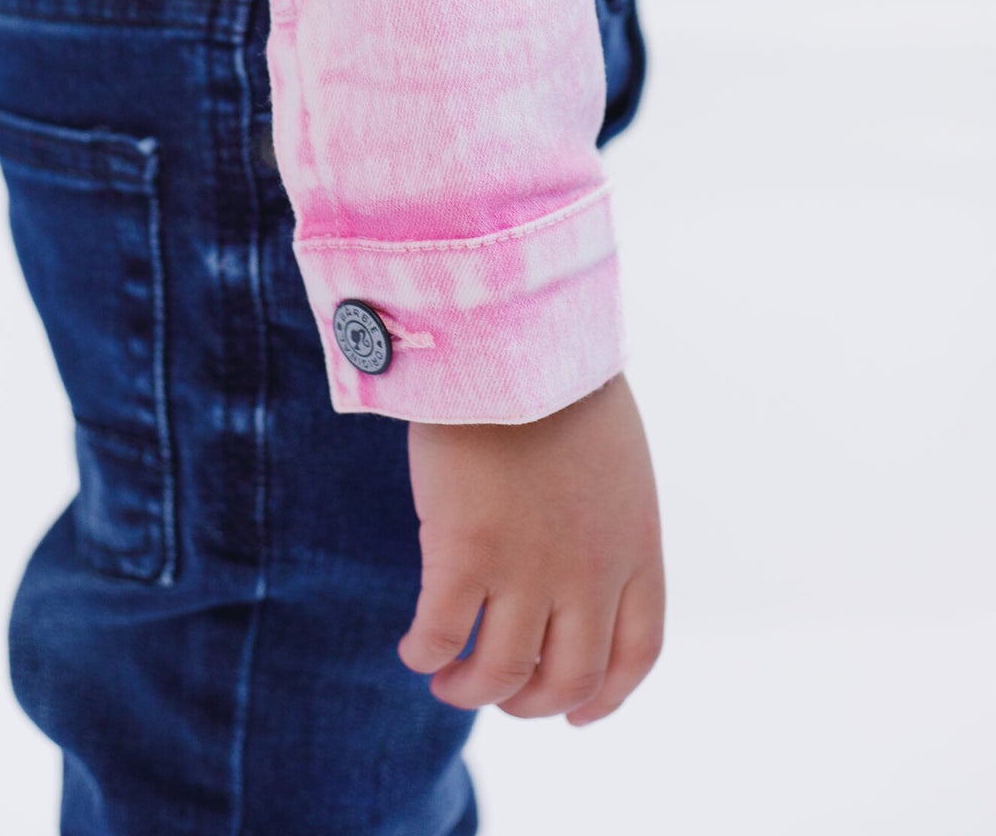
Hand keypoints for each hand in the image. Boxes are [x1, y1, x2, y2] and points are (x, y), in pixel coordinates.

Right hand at [397, 371, 664, 723]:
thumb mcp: (614, 460)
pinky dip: (424, 653)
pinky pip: (440, 634)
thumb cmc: (556, 380)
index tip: (574, 712)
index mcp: (634, 547)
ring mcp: (527, 569)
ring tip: (446, 680)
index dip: (602, 697)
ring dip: (469, 690)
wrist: (514, 338)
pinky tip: (413, 648)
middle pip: (566, 679)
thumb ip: (606, 518)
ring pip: (500, 673)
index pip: (635, 655)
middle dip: (529, 702)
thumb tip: (576, 554)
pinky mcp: (465, 552)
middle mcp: (589, 573)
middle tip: (496, 692)